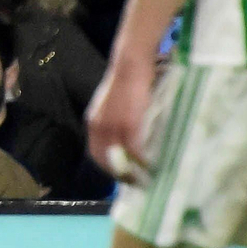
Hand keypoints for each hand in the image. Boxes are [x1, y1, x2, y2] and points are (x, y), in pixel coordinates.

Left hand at [85, 56, 154, 183]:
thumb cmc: (126, 81)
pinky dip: (143, 161)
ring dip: (133, 172)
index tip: (120, 174)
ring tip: (145, 178)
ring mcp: (113, 127)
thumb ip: (112, 120)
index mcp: (94, 123)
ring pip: (121, 159)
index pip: (96, 153)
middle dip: (120, 174)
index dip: (107, 167)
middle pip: (106, 161)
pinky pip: (135, 150)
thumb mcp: (112, 104)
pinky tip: (152, 165)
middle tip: (135, 182)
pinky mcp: (129, 124)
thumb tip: (123, 136)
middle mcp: (99, 128)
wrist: (131, 64)